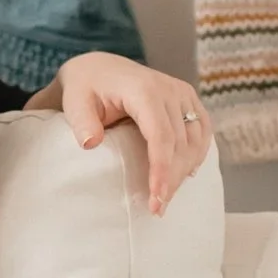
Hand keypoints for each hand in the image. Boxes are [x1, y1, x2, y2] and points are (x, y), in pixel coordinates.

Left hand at [40, 53, 212, 214]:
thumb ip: (81, 122)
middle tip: (158, 208)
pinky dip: (196, 154)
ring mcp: (182, 93)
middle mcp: (169, 89)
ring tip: (166, 197)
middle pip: (180, 142)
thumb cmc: (85, 87)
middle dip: (172, 178)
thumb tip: (89, 144)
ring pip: (195, 139)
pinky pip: (202, 130)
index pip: (161, 135)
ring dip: (184, 171)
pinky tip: (186, 174)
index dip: (162, 169)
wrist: (100, 68)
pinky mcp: (188, 99)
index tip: (156, 198)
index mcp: (144, 89)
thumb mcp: (74, 101)